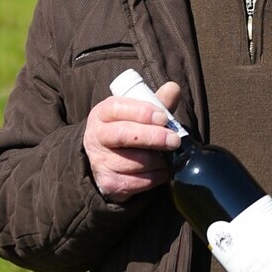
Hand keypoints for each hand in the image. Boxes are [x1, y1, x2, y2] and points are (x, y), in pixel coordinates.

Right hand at [83, 80, 182, 202]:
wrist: (106, 162)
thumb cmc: (127, 130)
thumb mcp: (137, 113)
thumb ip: (156, 102)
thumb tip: (173, 88)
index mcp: (102, 114)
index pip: (118, 108)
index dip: (142, 112)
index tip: (163, 117)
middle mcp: (96, 137)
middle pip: (124, 135)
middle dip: (153, 137)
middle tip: (174, 140)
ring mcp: (101, 162)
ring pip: (137, 161)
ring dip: (160, 160)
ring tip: (168, 155)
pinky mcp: (110, 183)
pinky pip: (141, 181)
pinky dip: (158, 176)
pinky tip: (162, 170)